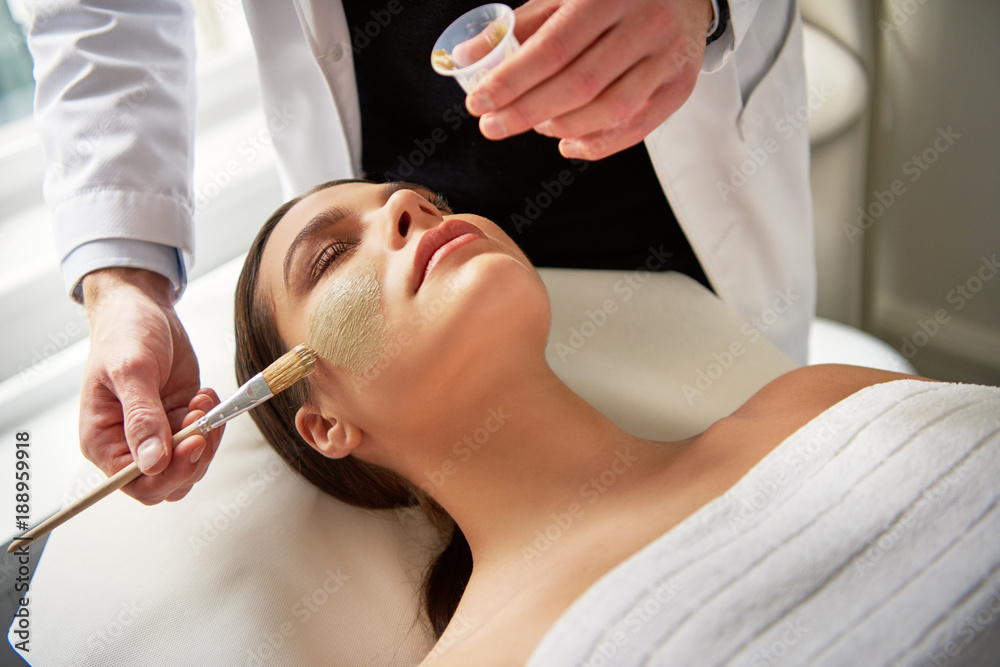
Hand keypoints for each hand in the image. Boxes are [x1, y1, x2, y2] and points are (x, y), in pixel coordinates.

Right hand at [79, 268, 222, 503]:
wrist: (142, 308)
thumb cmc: (125, 333)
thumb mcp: (132, 370)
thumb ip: (142, 418)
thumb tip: (152, 463)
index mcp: (102, 441)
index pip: (136, 484)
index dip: (170, 472)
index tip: (194, 441)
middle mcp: (128, 445)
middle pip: (168, 483)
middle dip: (193, 456)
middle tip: (202, 419)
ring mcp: (157, 434)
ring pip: (190, 465)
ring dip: (206, 438)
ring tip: (202, 401)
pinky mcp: (179, 421)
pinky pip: (203, 441)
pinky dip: (213, 423)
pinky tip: (205, 395)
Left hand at [465, 0, 714, 159]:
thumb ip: (520, 27)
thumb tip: (467, 57)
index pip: (554, 47)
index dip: (512, 80)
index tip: (478, 102)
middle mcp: (645, 23)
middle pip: (579, 84)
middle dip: (526, 112)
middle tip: (493, 126)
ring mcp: (668, 58)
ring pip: (608, 110)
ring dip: (561, 127)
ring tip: (533, 125)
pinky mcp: (680, 86)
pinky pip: (635, 129)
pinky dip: (595, 144)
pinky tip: (566, 141)